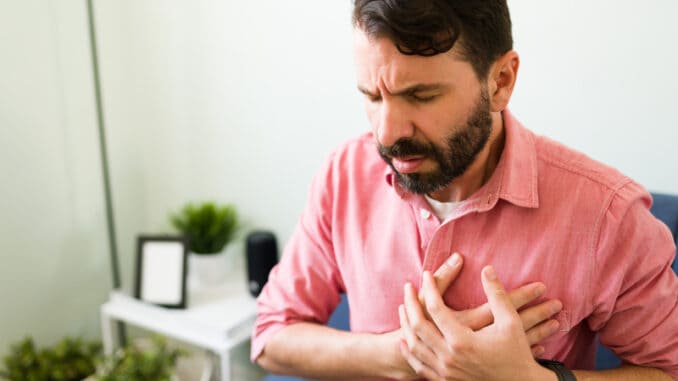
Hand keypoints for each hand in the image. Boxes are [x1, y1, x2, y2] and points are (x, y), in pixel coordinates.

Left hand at [400, 266, 559, 380]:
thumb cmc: (516, 353)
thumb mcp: (510, 322)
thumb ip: (497, 294)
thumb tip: (487, 269)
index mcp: (462, 341)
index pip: (436, 308)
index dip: (430, 288)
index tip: (426, 274)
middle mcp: (449, 357)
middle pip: (418, 325)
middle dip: (410, 303)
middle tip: (408, 287)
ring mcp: (444, 371)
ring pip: (414, 346)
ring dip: (405, 325)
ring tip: (403, 307)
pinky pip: (419, 365)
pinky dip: (409, 350)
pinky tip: (406, 339)